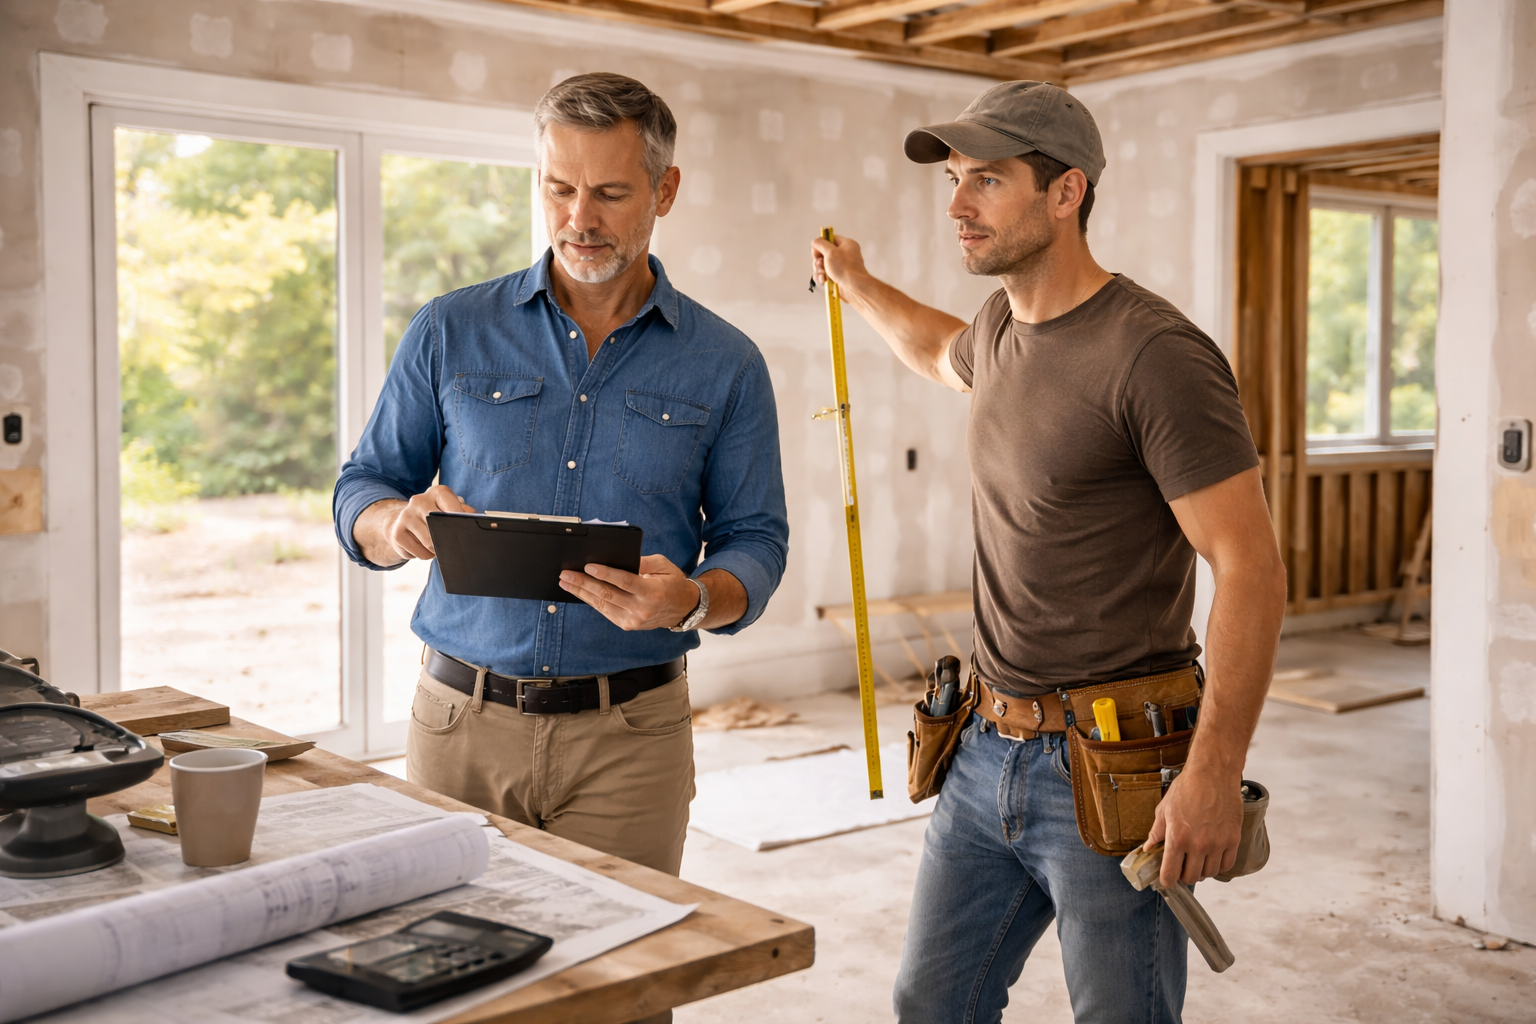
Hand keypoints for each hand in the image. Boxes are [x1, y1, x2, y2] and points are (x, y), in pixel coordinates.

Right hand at [376, 485, 475, 562]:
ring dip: (437, 550)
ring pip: (430, 544)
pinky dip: (425, 555)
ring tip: (436, 544)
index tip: (465, 533)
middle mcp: (419, 500)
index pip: (454, 509)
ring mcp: (406, 516)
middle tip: (450, 542)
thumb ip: (465, 512)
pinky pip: (419, 554)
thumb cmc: (435, 514)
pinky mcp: (397, 533)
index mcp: (438, 492)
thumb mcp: (451, 508)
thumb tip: (479, 521)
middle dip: (448, 540)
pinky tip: (422, 546)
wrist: (404, 519)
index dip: (461, 524)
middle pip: (440, 529)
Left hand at [558, 554, 700, 630]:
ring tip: (566, 582)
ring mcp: (633, 619)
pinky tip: (580, 592)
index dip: (606, 574)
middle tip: (566, 574)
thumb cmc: (672, 582)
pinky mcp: (628, 624)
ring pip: (602, 605)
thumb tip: (620, 559)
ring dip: (582, 593)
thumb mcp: (663, 565)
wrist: (683, 608)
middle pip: (608, 594)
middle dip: (584, 583)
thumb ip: (643, 562)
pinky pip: (605, 611)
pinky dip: (591, 601)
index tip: (588, 566)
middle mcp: (642, 608)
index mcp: (652, 591)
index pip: (625, 581)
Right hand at [811, 233, 868, 291]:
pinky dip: (822, 277)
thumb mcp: (830, 251)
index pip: (830, 239)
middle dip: (819, 259)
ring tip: (823, 273)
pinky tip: (823, 279)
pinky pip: (825, 274)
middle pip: (824, 252)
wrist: (853, 288)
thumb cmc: (846, 269)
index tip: (817, 250)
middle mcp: (845, 255)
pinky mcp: (837, 277)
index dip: (821, 244)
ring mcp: (841, 267)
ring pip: (823, 265)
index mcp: (847, 245)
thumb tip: (815, 242)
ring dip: (819, 269)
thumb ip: (820, 243)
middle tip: (820, 263)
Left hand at [1142, 765, 1242, 886]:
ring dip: (1202, 870)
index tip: (1167, 881)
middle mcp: (1198, 844)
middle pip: (1191, 877)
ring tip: (1197, 860)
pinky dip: (1218, 865)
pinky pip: (1226, 865)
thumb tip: (1148, 848)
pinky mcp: (1233, 839)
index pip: (1170, 873)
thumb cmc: (1187, 788)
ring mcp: (1218, 843)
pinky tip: (1212, 856)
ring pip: (1209, 873)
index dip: (1167, 881)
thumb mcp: (1165, 809)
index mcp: (1177, 838)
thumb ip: (1157, 832)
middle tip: (1182, 867)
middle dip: (1184, 875)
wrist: (1213, 774)